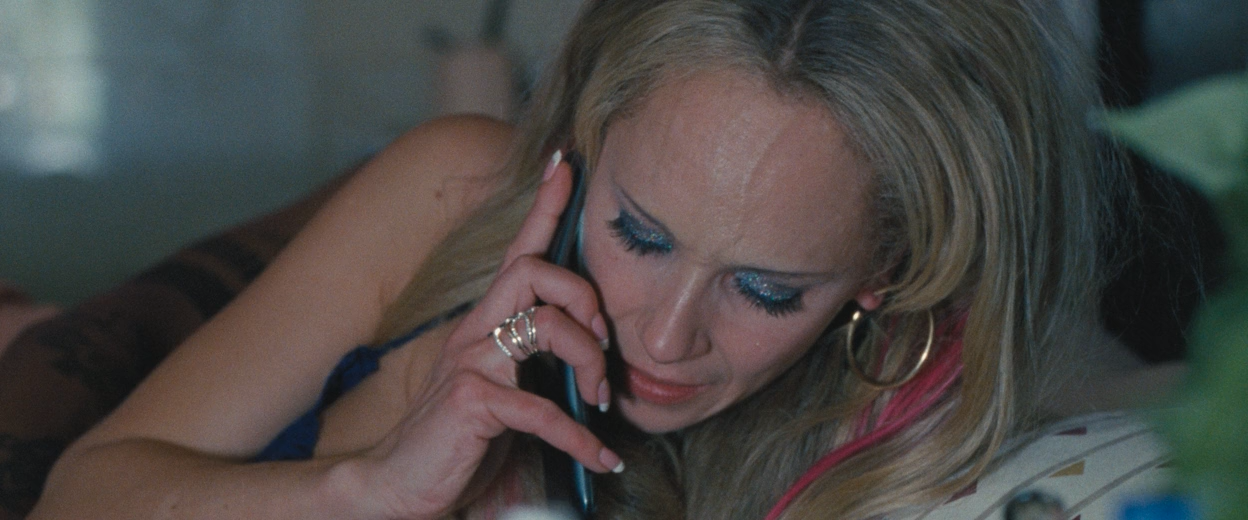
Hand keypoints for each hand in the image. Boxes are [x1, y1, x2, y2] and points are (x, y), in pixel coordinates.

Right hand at [356, 152, 618, 518]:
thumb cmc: (458, 445)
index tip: (565, 164)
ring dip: (588, 358)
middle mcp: (474, 333)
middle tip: (605, 343)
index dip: (544, 206)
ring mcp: (469, 363)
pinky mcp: (470, 402)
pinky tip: (600, 458)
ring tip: (600, 399)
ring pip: (543, 323)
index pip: (519, 254)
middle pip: (534, 271)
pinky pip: (541, 408)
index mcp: (485, 325)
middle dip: (585, 296)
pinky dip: (580, 436)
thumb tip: (600, 379)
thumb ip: (543, 379)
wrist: (398, 490)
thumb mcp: (509, 401)